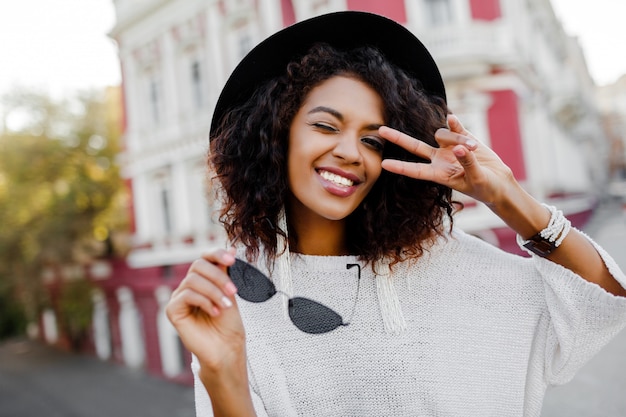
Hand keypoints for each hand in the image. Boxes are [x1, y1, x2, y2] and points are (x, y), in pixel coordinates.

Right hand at [166, 247, 245, 372]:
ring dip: (214, 291)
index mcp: (203, 279)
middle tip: (233, 291)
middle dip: (218, 276)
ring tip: (226, 306)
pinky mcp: (172, 310)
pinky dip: (204, 301)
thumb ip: (226, 272)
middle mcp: (189, 286)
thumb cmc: (229, 324)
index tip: (232, 260)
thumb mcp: (229, 292)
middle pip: (197, 265)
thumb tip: (232, 248)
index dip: (216, 254)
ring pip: (193, 280)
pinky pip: (186, 295)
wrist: (226, 349)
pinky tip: (215, 312)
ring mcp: (179, 298)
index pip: (204, 258)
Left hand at [380, 114, 514, 206]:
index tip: (383, 164)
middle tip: (380, 130)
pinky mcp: (463, 138)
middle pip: (415, 147)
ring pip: (442, 134)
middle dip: (398, 138)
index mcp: (439, 174)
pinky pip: (454, 126)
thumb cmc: (486, 187)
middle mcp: (439, 160)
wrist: (498, 181)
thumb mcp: (477, 178)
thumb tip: (459, 147)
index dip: (400, 167)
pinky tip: (452, 118)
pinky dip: (454, 123)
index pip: (416, 170)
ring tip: (474, 149)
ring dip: (457, 138)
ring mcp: (449, 148)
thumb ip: (467, 163)